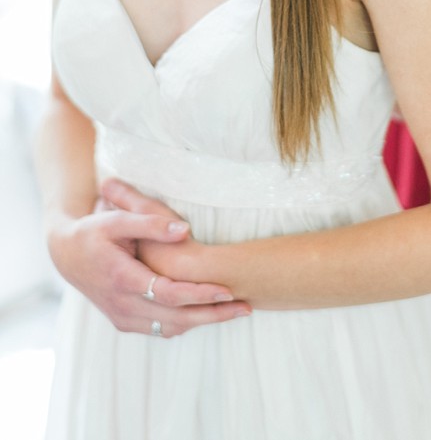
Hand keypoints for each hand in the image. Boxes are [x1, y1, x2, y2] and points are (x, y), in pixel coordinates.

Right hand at [48, 178, 250, 338]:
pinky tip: (208, 313)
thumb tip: (184, 230)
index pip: (169, 293)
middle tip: (247, 306)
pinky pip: (159, 329)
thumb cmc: (94, 230)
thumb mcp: (117, 219)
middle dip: (213, 314)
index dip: (200, 293)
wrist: (66, 254)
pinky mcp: (124, 322)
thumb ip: (150, 223)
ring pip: (170, 327)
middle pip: (176, 317)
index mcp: (122, 278)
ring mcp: (122, 317)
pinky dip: (186, 323)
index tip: (228, 288)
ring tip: (237, 311)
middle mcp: (122, 304)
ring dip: (204, 321)